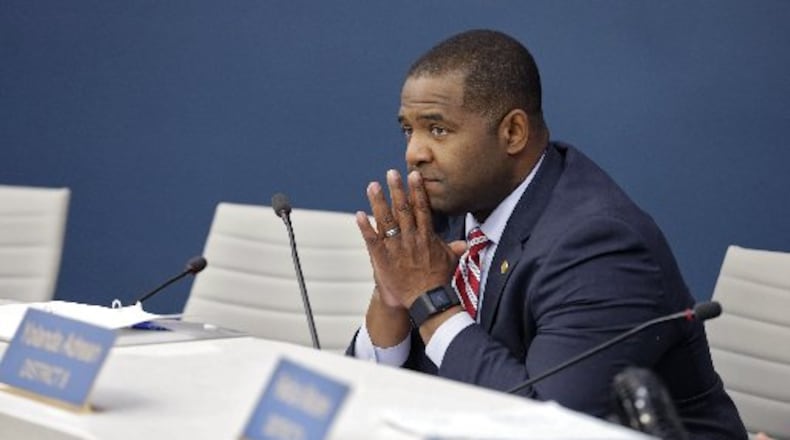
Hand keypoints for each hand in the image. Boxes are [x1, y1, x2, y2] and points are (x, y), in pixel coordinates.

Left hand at [356, 169, 460, 308]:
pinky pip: (372, 240)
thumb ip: (453, 249)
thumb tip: (464, 244)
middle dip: (397, 189)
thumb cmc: (439, 281)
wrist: (427, 301)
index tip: (413, 175)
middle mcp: (411, 238)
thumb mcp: (450, 261)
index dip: (417, 190)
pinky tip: (359, 214)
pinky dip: (365, 227)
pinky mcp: (383, 259)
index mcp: (426, 236)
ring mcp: (396, 248)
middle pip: (403, 209)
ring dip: (379, 202)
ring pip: (386, 220)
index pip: (421, 208)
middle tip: (391, 173)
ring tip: (373, 186)